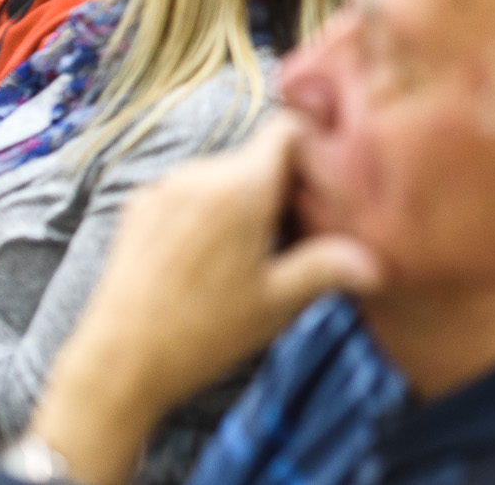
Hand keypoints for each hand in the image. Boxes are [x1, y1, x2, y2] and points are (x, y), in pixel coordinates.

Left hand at [28, 117, 381, 484]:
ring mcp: (163, 188)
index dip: (312, 149)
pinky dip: (205, 213)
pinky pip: (188, 193)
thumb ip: (330, 267)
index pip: (288, 128)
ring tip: (246, 257)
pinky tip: (205, 262)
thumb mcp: (278, 303)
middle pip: (256, 157)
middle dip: (278, 188)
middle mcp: (199, 174)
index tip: (323, 185)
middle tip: (290, 238)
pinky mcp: (138, 207)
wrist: (116, 365)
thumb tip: (377, 263)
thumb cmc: (202, 335)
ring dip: (240, 202)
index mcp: (241, 187)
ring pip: (222, 176)